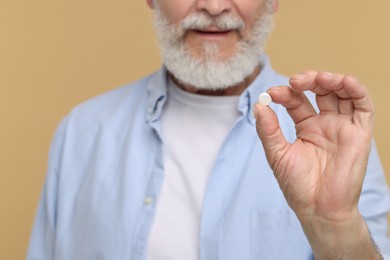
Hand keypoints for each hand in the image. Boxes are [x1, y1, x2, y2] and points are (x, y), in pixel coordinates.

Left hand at [254, 71, 379, 257]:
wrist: (318, 209)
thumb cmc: (298, 185)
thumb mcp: (277, 154)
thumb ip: (268, 130)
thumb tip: (259, 105)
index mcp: (306, 127)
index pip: (296, 100)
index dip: (285, 93)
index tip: (271, 94)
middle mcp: (325, 123)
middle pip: (320, 91)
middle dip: (308, 81)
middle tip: (295, 81)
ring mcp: (342, 127)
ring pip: (342, 93)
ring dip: (331, 80)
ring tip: (317, 79)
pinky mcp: (359, 133)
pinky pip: (363, 107)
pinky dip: (356, 90)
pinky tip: (343, 82)